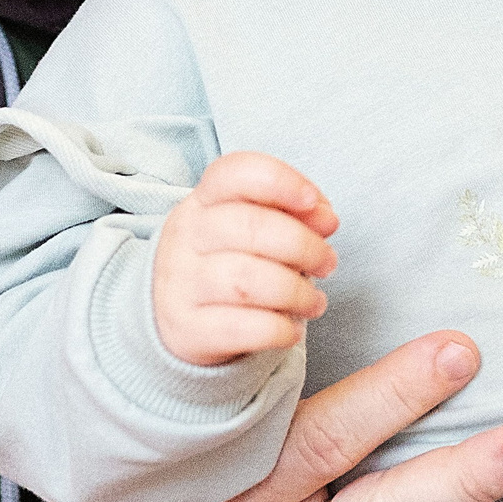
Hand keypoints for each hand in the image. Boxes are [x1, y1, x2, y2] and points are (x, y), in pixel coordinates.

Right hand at [152, 152, 338, 364]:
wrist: (175, 318)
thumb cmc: (227, 262)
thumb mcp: (252, 229)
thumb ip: (291, 214)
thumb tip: (326, 218)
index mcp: (203, 200)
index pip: (234, 173)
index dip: (279, 180)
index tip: (313, 202)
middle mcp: (186, 236)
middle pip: (250, 227)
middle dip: (304, 245)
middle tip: (327, 263)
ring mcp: (180, 283)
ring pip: (248, 281)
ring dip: (296, 292)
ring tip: (314, 301)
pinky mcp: (187, 329)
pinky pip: (243, 328)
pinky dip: (280, 329)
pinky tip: (292, 329)